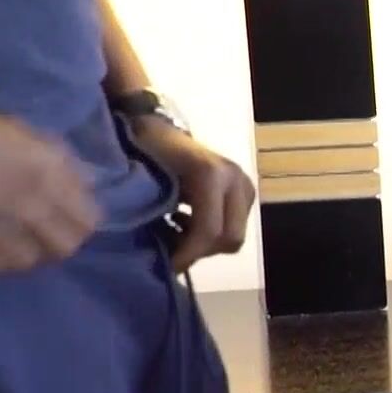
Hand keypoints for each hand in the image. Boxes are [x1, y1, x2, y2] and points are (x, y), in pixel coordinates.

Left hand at [130, 115, 255, 273]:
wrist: (159, 128)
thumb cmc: (147, 151)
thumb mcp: (145, 181)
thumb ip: (157, 215)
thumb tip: (159, 252)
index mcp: (211, 175)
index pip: (209, 230)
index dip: (188, 254)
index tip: (167, 265)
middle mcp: (235, 179)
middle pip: (230, 238)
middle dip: (200, 252)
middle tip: (173, 253)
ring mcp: (244, 185)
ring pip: (234, 235)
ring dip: (206, 244)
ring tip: (177, 234)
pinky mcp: (246, 192)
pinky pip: (235, 226)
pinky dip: (213, 233)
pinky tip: (187, 223)